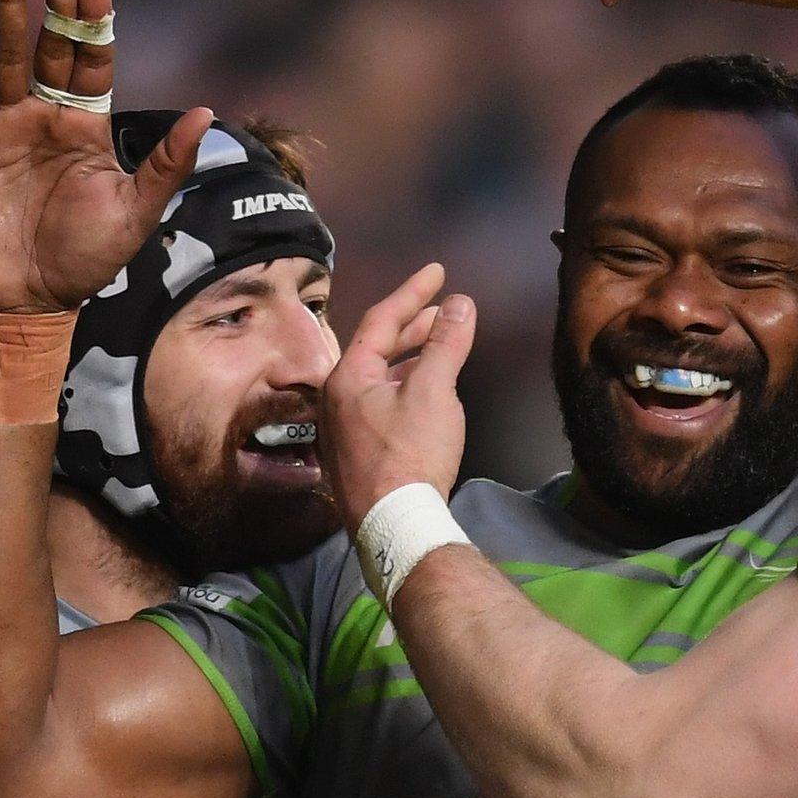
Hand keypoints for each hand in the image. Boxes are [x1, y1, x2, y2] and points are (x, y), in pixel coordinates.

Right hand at [0, 0, 209, 312]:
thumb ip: (167, 162)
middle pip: (51, 43)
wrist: (28, 303)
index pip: (92, 58)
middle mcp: (44, 116)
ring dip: (8, 6)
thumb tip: (209, 113)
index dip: (94, 18)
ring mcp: (2, 126)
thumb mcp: (136, 211)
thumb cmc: (85, 261)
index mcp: (87, 127)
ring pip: (5, 52)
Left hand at [321, 264, 476, 523]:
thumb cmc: (410, 454)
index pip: (380, 319)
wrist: (394, 525)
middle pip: (376, 348)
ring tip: (442, 345)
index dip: (412, 293)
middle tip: (444, 308)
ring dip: (411, 357)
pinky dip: (405, 386)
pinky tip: (427, 394)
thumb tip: (460, 303)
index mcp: (348, 376)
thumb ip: (446, 343)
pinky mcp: (356, 454)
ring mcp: (343, 429)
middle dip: (413, 325)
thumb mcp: (434, 391)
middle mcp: (337, 399)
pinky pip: (379, 403)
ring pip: (379, 378)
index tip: (438, 272)